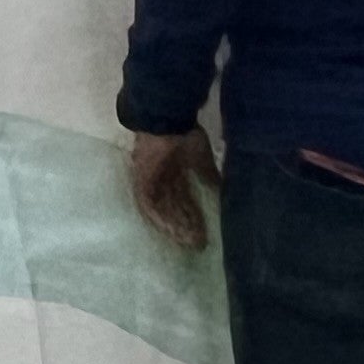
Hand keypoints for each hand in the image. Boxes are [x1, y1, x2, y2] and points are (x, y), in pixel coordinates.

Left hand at [128, 125, 218, 247]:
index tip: (205, 235)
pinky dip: (157, 216)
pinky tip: (169, 230)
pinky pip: (146, 202)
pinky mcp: (141, 179)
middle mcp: (162, 180)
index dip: (194, 218)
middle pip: (173, 209)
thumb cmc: (185, 134)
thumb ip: (209, 174)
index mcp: (175, 173)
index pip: (185, 201)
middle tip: (197, 245)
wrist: (166, 119)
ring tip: (186, 241)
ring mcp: (150, 180)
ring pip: (161, 209)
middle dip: (185, 227)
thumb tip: (221, 190)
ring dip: (173, 225)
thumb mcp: (201, 157)